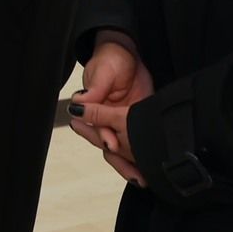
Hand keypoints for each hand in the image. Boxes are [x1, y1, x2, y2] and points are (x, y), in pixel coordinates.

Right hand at [68, 37, 154, 183]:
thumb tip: (78, 102)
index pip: (99, 127)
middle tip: (134, 175)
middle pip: (111, 145)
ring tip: (144, 178)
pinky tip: (154, 167)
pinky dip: (146, 155)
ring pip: (126, 149)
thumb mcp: (102, 72)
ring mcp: (126, 122)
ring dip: (133, 163)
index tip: (111, 144)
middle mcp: (109, 119)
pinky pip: (142, 141)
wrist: (129, 53)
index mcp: (96, 109)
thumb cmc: (110, 59)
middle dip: (121, 161)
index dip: (104, 136)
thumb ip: (94, 88)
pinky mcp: (141, 121)